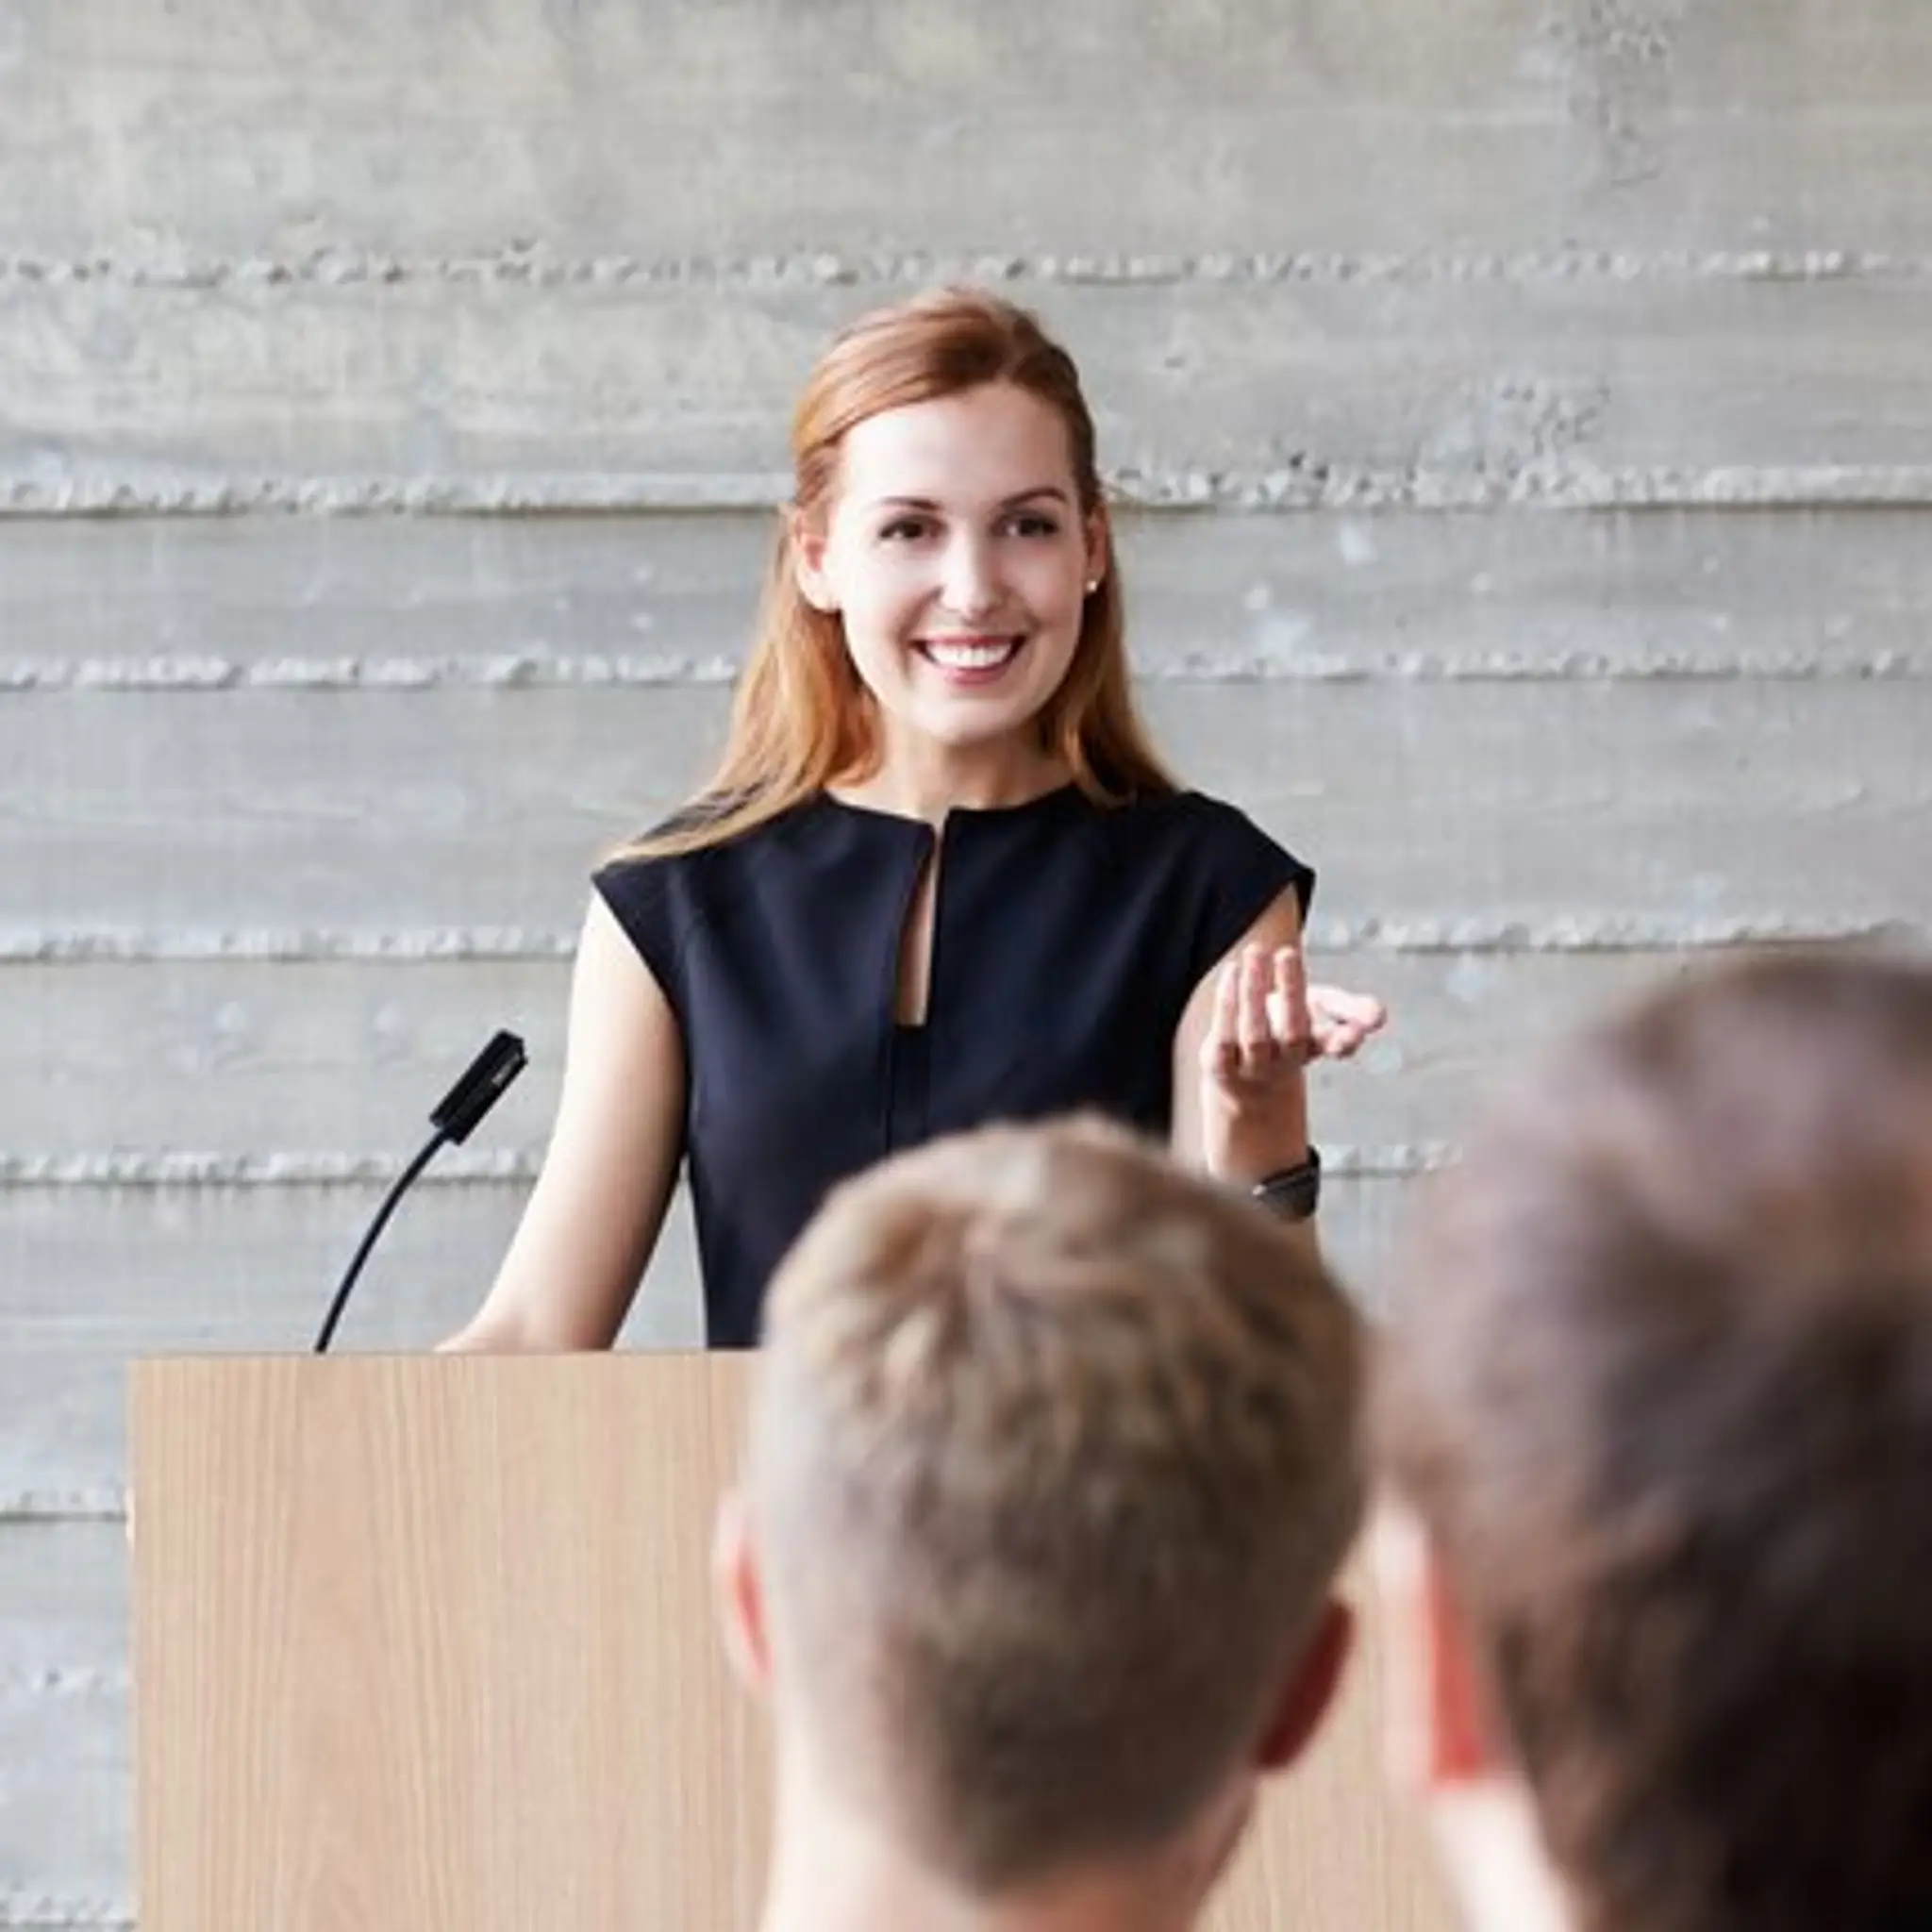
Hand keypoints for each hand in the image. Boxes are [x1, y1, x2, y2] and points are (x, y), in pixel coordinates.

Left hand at [1203, 944, 1387, 1092]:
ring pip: (1255, 1034)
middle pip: (1293, 1033)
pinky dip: (1227, 1005)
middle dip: (1292, 992)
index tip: (1358, 1022)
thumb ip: (1351, 1009)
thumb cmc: (1290, 1027)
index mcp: (1316, 1045)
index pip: (1334, 1042)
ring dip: (1253, 991)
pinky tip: (1230, 971)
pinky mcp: (1221, 1064)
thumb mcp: (1323, 1012)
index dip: (1345, 1034)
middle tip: (1287, 951)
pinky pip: (1224, 1037)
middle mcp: (1286, 1059)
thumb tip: (1380, 1016)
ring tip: (1254, 951)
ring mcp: (1253, 1065)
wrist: (1243, 1072)